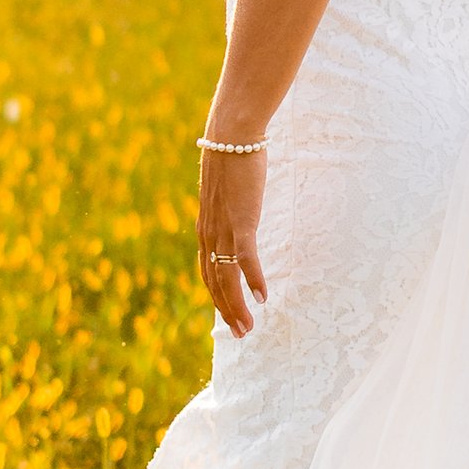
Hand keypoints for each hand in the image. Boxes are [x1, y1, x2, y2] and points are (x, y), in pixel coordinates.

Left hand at [197, 144, 267, 337]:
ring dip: (238, 306)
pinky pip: (247, 259)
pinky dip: (254, 280)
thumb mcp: (225, 189)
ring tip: (249, 328)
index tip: (229, 315)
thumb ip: (227, 205)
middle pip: (215, 281)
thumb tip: (235, 208)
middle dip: (227, 310)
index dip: (217, 296)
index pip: (207, 271)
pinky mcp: (242, 221)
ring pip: (227, 277)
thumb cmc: (231, 156)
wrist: (232, 134)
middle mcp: (209, 233)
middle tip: (241, 334)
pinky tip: (263, 297)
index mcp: (205, 227)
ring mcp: (224, 229)